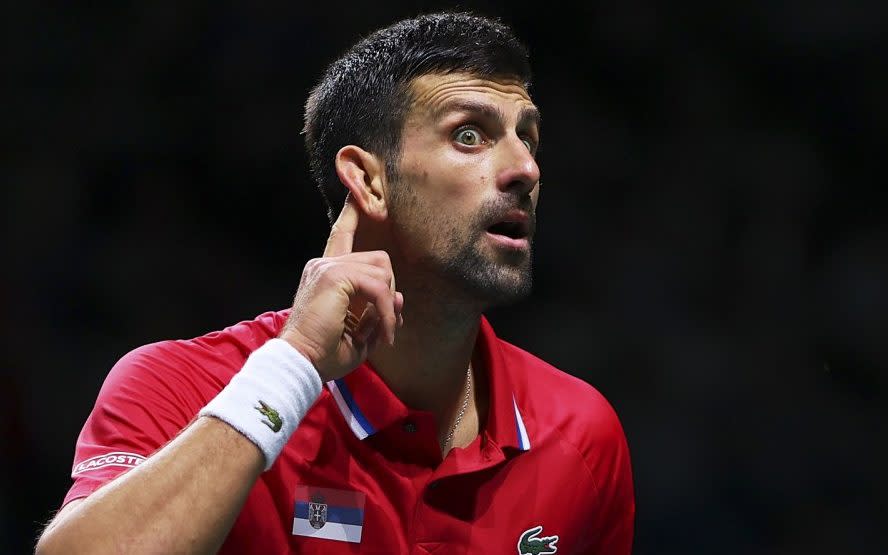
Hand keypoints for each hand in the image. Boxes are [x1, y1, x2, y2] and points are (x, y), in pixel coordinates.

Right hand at [279, 195, 403, 381]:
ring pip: (382, 271)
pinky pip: (378, 287)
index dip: (352, 214)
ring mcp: (327, 267)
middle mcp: (324, 264)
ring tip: (381, 334)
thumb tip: (398, 298)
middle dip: (389, 292)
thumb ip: (378, 311)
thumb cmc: (324, 353)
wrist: (300, 363)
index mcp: (325, 272)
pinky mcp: (334, 276)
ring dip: (388, 306)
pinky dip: (385, 312)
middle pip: (378, 260)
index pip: (342, 235)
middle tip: (385, 325)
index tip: (358, 194)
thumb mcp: (360, 331)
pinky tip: (382, 335)